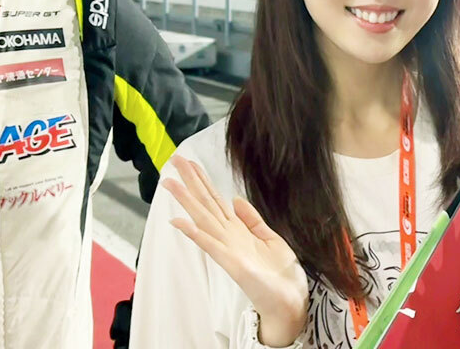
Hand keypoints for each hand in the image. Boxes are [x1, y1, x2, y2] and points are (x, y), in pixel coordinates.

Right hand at [163, 154, 308, 345]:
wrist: (289, 300)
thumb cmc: (279, 273)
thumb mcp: (270, 238)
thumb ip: (252, 219)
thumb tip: (235, 198)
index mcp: (237, 230)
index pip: (215, 200)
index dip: (203, 181)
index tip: (190, 163)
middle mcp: (228, 236)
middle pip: (205, 204)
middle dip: (190, 182)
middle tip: (174, 160)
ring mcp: (227, 249)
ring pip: (203, 219)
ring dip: (186, 201)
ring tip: (170, 183)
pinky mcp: (231, 262)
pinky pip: (210, 245)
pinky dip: (195, 233)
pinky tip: (180, 222)